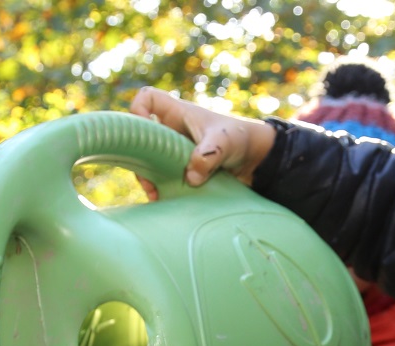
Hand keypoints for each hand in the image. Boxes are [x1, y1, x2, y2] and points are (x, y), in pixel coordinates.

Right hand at [128, 86, 276, 197]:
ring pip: (148, 158)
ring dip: (147, 175)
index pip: (148, 98)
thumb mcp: (225, 143)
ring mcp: (175, 149)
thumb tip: (189, 179)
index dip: (138, 109)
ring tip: (155, 193)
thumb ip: (208, 156)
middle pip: (141, 135)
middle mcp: (172, 129)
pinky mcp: (181, 167)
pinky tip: (162, 198)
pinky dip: (160, 185)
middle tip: (146, 177)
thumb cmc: (240, 137)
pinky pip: (162, 173)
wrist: (256, 158)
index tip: (144, 130)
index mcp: (179, 113)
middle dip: (139, 155)